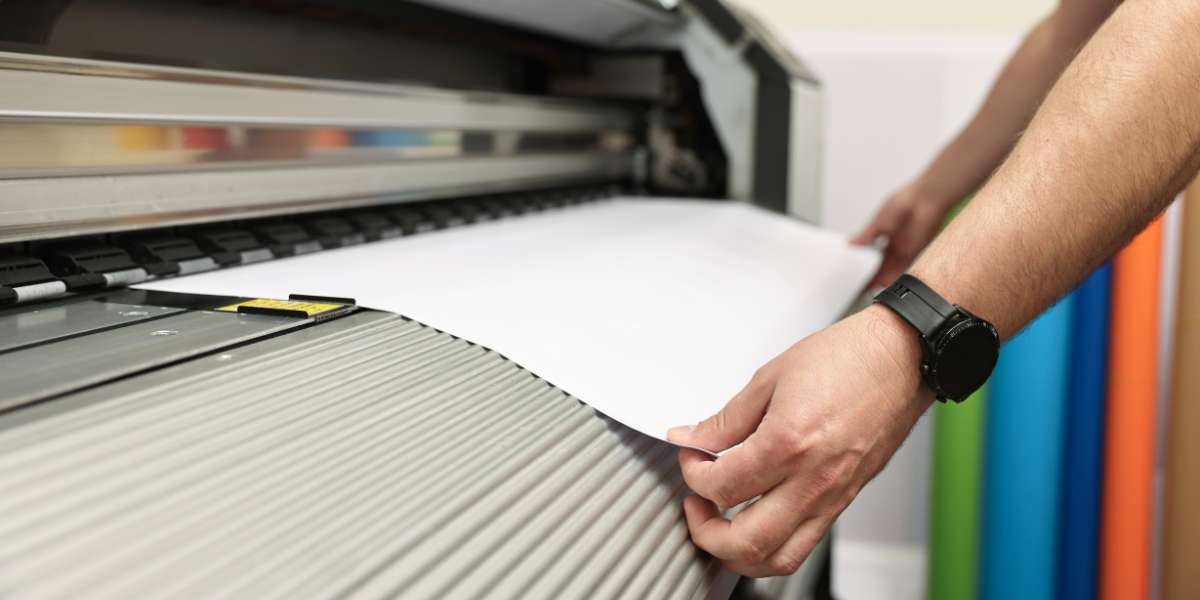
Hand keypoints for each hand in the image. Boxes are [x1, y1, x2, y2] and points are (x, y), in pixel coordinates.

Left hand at [666, 305, 933, 576]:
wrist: (902, 359)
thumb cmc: (848, 358)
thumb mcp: (771, 377)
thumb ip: (727, 417)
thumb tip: (693, 437)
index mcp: (789, 443)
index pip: (722, 486)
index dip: (693, 473)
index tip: (692, 456)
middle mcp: (813, 479)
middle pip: (745, 541)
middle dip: (704, 530)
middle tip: (695, 502)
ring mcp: (832, 496)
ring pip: (778, 558)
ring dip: (737, 552)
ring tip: (720, 522)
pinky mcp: (845, 500)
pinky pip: (804, 544)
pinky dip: (771, 546)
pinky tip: (756, 519)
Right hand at [852, 182, 956, 288]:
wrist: (926, 200)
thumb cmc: (905, 201)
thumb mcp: (879, 220)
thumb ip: (866, 234)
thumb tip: (851, 243)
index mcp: (885, 233)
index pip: (872, 253)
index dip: (864, 262)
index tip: (855, 271)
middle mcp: (895, 243)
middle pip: (881, 263)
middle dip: (872, 273)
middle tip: (861, 283)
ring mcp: (906, 248)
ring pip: (892, 268)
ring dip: (882, 278)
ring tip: (870, 287)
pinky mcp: (916, 252)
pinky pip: (905, 268)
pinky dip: (896, 276)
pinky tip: (887, 283)